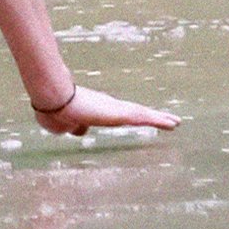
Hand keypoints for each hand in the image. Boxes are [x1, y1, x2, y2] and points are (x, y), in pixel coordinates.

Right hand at [33, 84, 177, 136]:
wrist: (52, 98)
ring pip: (142, 114)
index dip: (133, 116)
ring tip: (176, 123)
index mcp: (97, 109)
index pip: (119, 114)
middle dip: (152, 117)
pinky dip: (157, 120)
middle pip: (135, 112)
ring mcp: (114, 108)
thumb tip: (78, 130)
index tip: (143, 118)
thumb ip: (72, 127)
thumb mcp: (62, 125)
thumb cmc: (53, 110)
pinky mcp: (118, 113)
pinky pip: (143, 118)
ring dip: (159, 119)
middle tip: (170, 121)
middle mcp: (108, 106)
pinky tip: (171, 124)